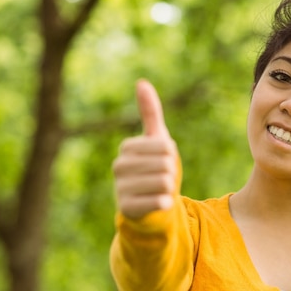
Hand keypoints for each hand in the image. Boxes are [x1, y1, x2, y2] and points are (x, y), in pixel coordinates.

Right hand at [113, 80, 178, 218]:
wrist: (148, 205)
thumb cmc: (154, 168)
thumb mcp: (155, 139)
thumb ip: (150, 112)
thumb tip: (141, 82)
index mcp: (127, 147)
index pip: (166, 146)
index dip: (171, 155)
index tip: (162, 161)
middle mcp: (119, 166)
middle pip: (166, 164)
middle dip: (171, 173)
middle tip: (162, 179)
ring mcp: (120, 188)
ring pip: (164, 182)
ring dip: (170, 189)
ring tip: (159, 191)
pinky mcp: (126, 209)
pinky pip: (158, 201)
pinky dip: (165, 203)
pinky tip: (160, 203)